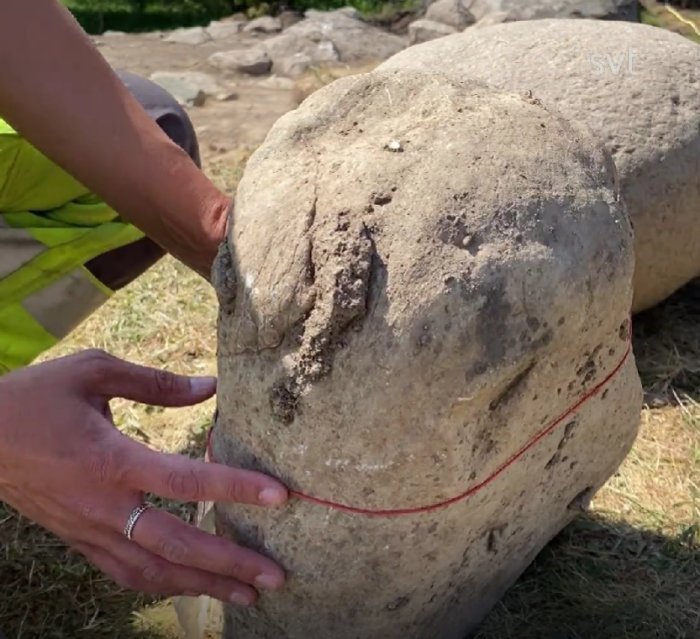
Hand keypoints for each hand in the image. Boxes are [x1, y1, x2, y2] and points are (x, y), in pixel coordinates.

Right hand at [0, 350, 287, 604]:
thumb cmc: (34, 398)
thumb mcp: (93, 371)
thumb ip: (155, 383)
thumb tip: (210, 387)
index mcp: (112, 459)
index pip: (186, 479)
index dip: (235, 488)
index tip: (280, 497)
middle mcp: (104, 505)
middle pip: (177, 544)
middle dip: (230, 565)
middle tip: (275, 577)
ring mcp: (89, 530)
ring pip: (153, 571)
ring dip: (202, 586)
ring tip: (246, 595)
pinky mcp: (78, 540)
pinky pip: (124, 573)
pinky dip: (162, 584)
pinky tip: (189, 587)